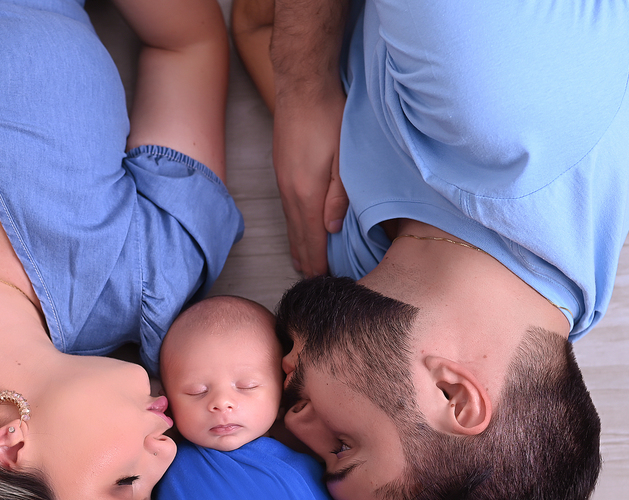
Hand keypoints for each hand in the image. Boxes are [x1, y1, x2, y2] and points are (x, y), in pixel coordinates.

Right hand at [272, 92, 348, 277]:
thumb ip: (340, 195)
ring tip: (306, 267)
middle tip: (316, 284)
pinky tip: (300, 233)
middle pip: (297, 239)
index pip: (311, 241)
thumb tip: (333, 229)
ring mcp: (283, 183)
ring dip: (299, 248)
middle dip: (307, 263)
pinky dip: (295, 229)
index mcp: (306, 194)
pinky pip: (288, 212)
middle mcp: (290, 193)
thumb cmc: (330, 118)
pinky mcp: (282, 173)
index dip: (318, 265)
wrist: (302, 86)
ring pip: (291, 226)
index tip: (324, 284)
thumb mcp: (345, 158)